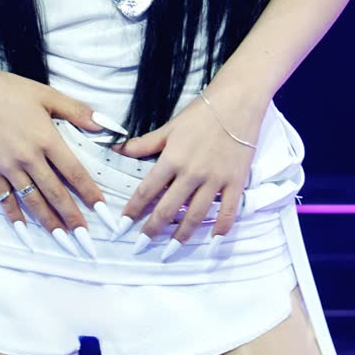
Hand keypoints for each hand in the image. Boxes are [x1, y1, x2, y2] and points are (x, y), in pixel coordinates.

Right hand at [0, 63, 120, 251]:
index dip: (89, 193)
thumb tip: (107, 125)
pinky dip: (15, 217)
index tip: (103, 213)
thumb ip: (77, 111)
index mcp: (46, 138)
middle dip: (72, 218)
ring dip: (49, 222)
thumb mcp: (47, 94)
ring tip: (63, 241)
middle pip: (55, 193)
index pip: (74, 172)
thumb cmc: (10, 90)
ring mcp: (8, 167)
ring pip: (32, 201)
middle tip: (86, 240)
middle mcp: (29, 157)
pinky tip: (25, 233)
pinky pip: (5, 199)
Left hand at [112, 88, 267, 246]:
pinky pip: (227, 212)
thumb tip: (117, 149)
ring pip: (194, 216)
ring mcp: (215, 180)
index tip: (122, 226)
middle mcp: (191, 173)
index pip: (147, 190)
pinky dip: (220, 229)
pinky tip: (212, 241)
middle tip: (140, 246)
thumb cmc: (202, 113)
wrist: (237, 103)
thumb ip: (145, 143)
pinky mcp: (235, 182)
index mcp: (172, 158)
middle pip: (167, 209)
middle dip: (152, 230)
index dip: (133, 210)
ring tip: (169, 251)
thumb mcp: (170, 126)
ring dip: (181, 236)